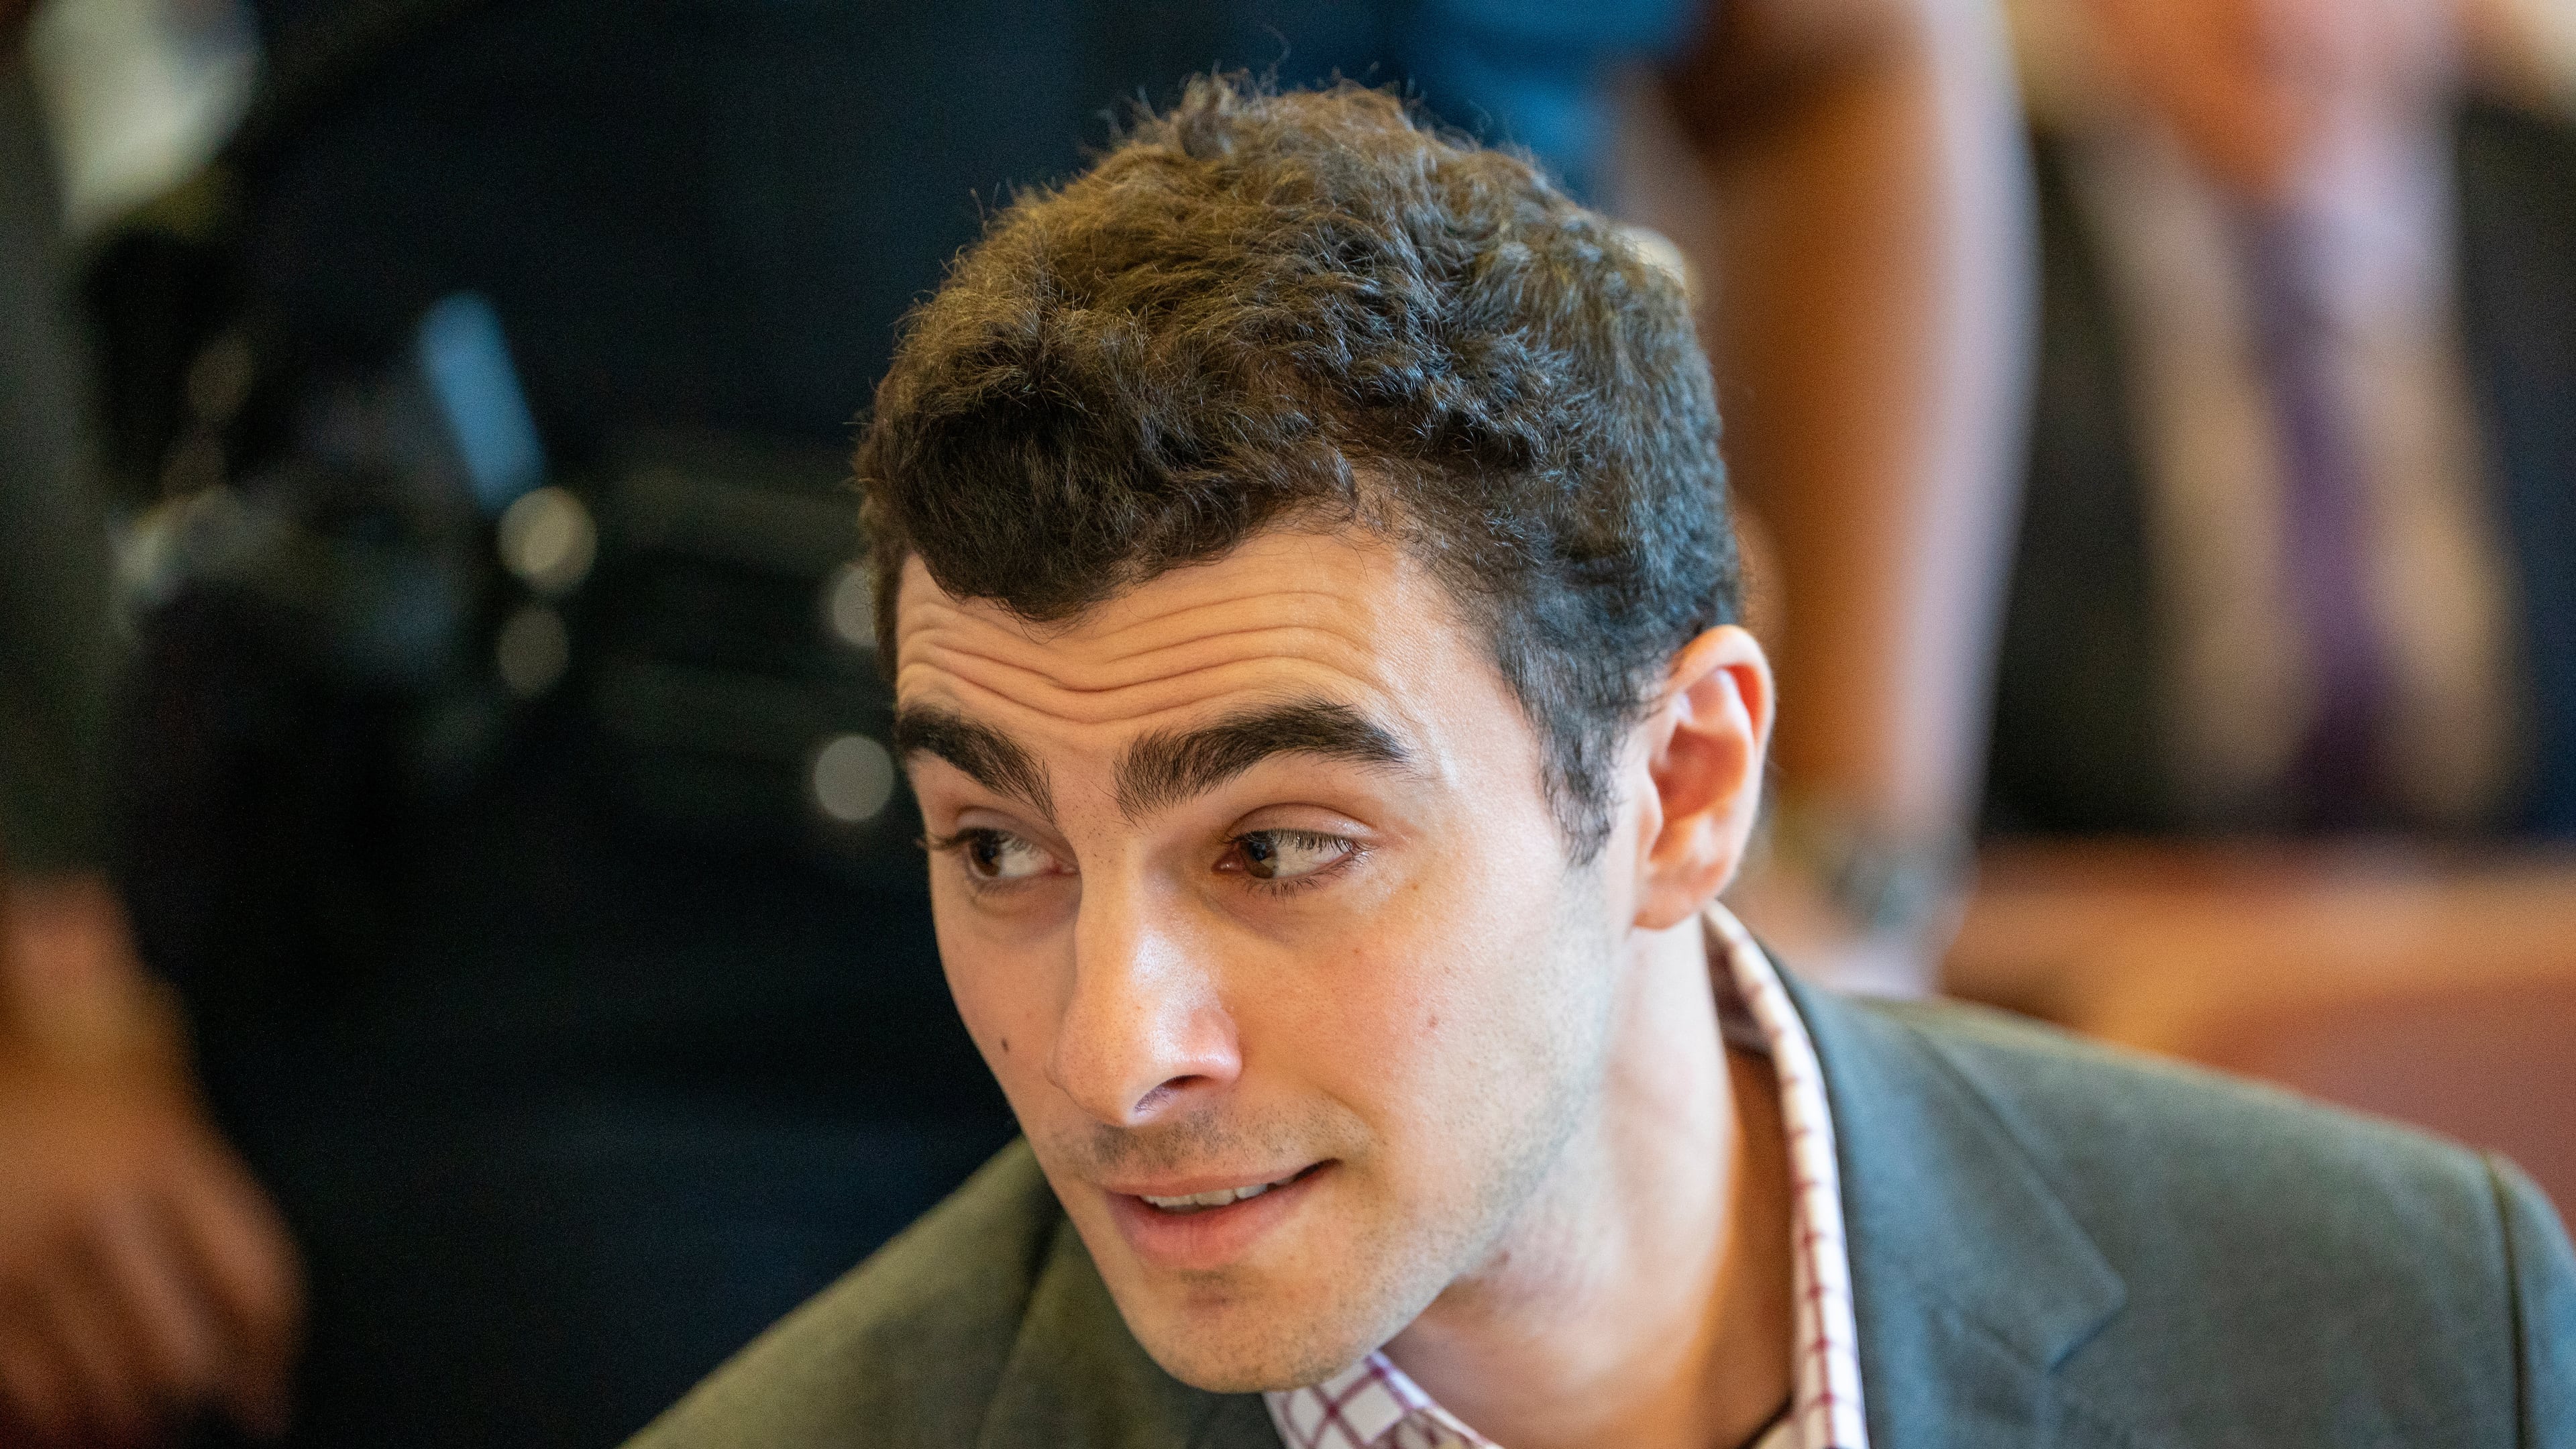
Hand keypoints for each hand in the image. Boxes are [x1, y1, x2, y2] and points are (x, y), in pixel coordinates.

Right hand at [0, 880, 302, 1446]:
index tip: (276, 1387)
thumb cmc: (53, 1054)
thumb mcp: (143, 1054)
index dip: (275, 1346)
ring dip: (134, 1410)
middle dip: (206, 1388)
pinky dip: (55, 1412)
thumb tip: (258, 1165)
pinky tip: (71, 1424)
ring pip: (107, 1374)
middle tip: (219, 1406)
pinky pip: (27, 1378)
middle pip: (186, 1343)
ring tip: (147, 1423)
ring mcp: (25, 1253)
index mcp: (163, 1150)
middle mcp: (99, 1209)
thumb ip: (213, 1146)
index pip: (255, 1274)